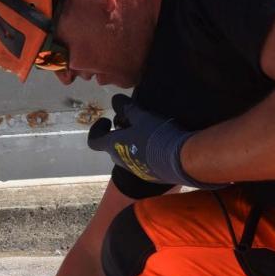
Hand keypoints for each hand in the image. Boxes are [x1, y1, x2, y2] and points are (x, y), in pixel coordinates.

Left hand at [87, 94, 224, 188]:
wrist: (180, 160)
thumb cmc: (156, 135)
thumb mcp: (142, 117)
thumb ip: (127, 108)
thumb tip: (115, 99)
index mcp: (114, 147)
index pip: (93, 142)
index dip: (97, 130)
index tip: (107, 120)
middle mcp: (121, 161)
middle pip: (111, 147)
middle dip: (117, 133)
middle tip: (131, 121)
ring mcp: (134, 170)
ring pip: (126, 155)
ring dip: (131, 142)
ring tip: (146, 130)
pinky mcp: (148, 175)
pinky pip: (140, 162)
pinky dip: (142, 152)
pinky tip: (157, 143)